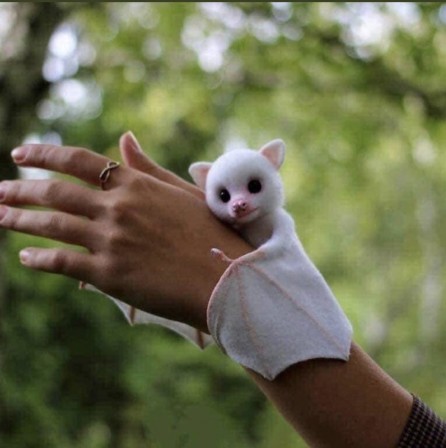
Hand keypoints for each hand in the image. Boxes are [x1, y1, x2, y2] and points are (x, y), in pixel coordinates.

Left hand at [0, 133, 250, 331]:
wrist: (227, 278)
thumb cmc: (212, 233)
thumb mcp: (182, 193)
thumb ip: (148, 168)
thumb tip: (124, 138)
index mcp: (137, 185)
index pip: (79, 161)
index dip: (44, 154)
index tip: (19, 154)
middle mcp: (118, 208)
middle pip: (55, 192)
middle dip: (19, 189)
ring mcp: (111, 241)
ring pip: (51, 225)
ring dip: (19, 220)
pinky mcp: (109, 274)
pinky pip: (63, 263)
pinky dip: (40, 259)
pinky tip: (25, 258)